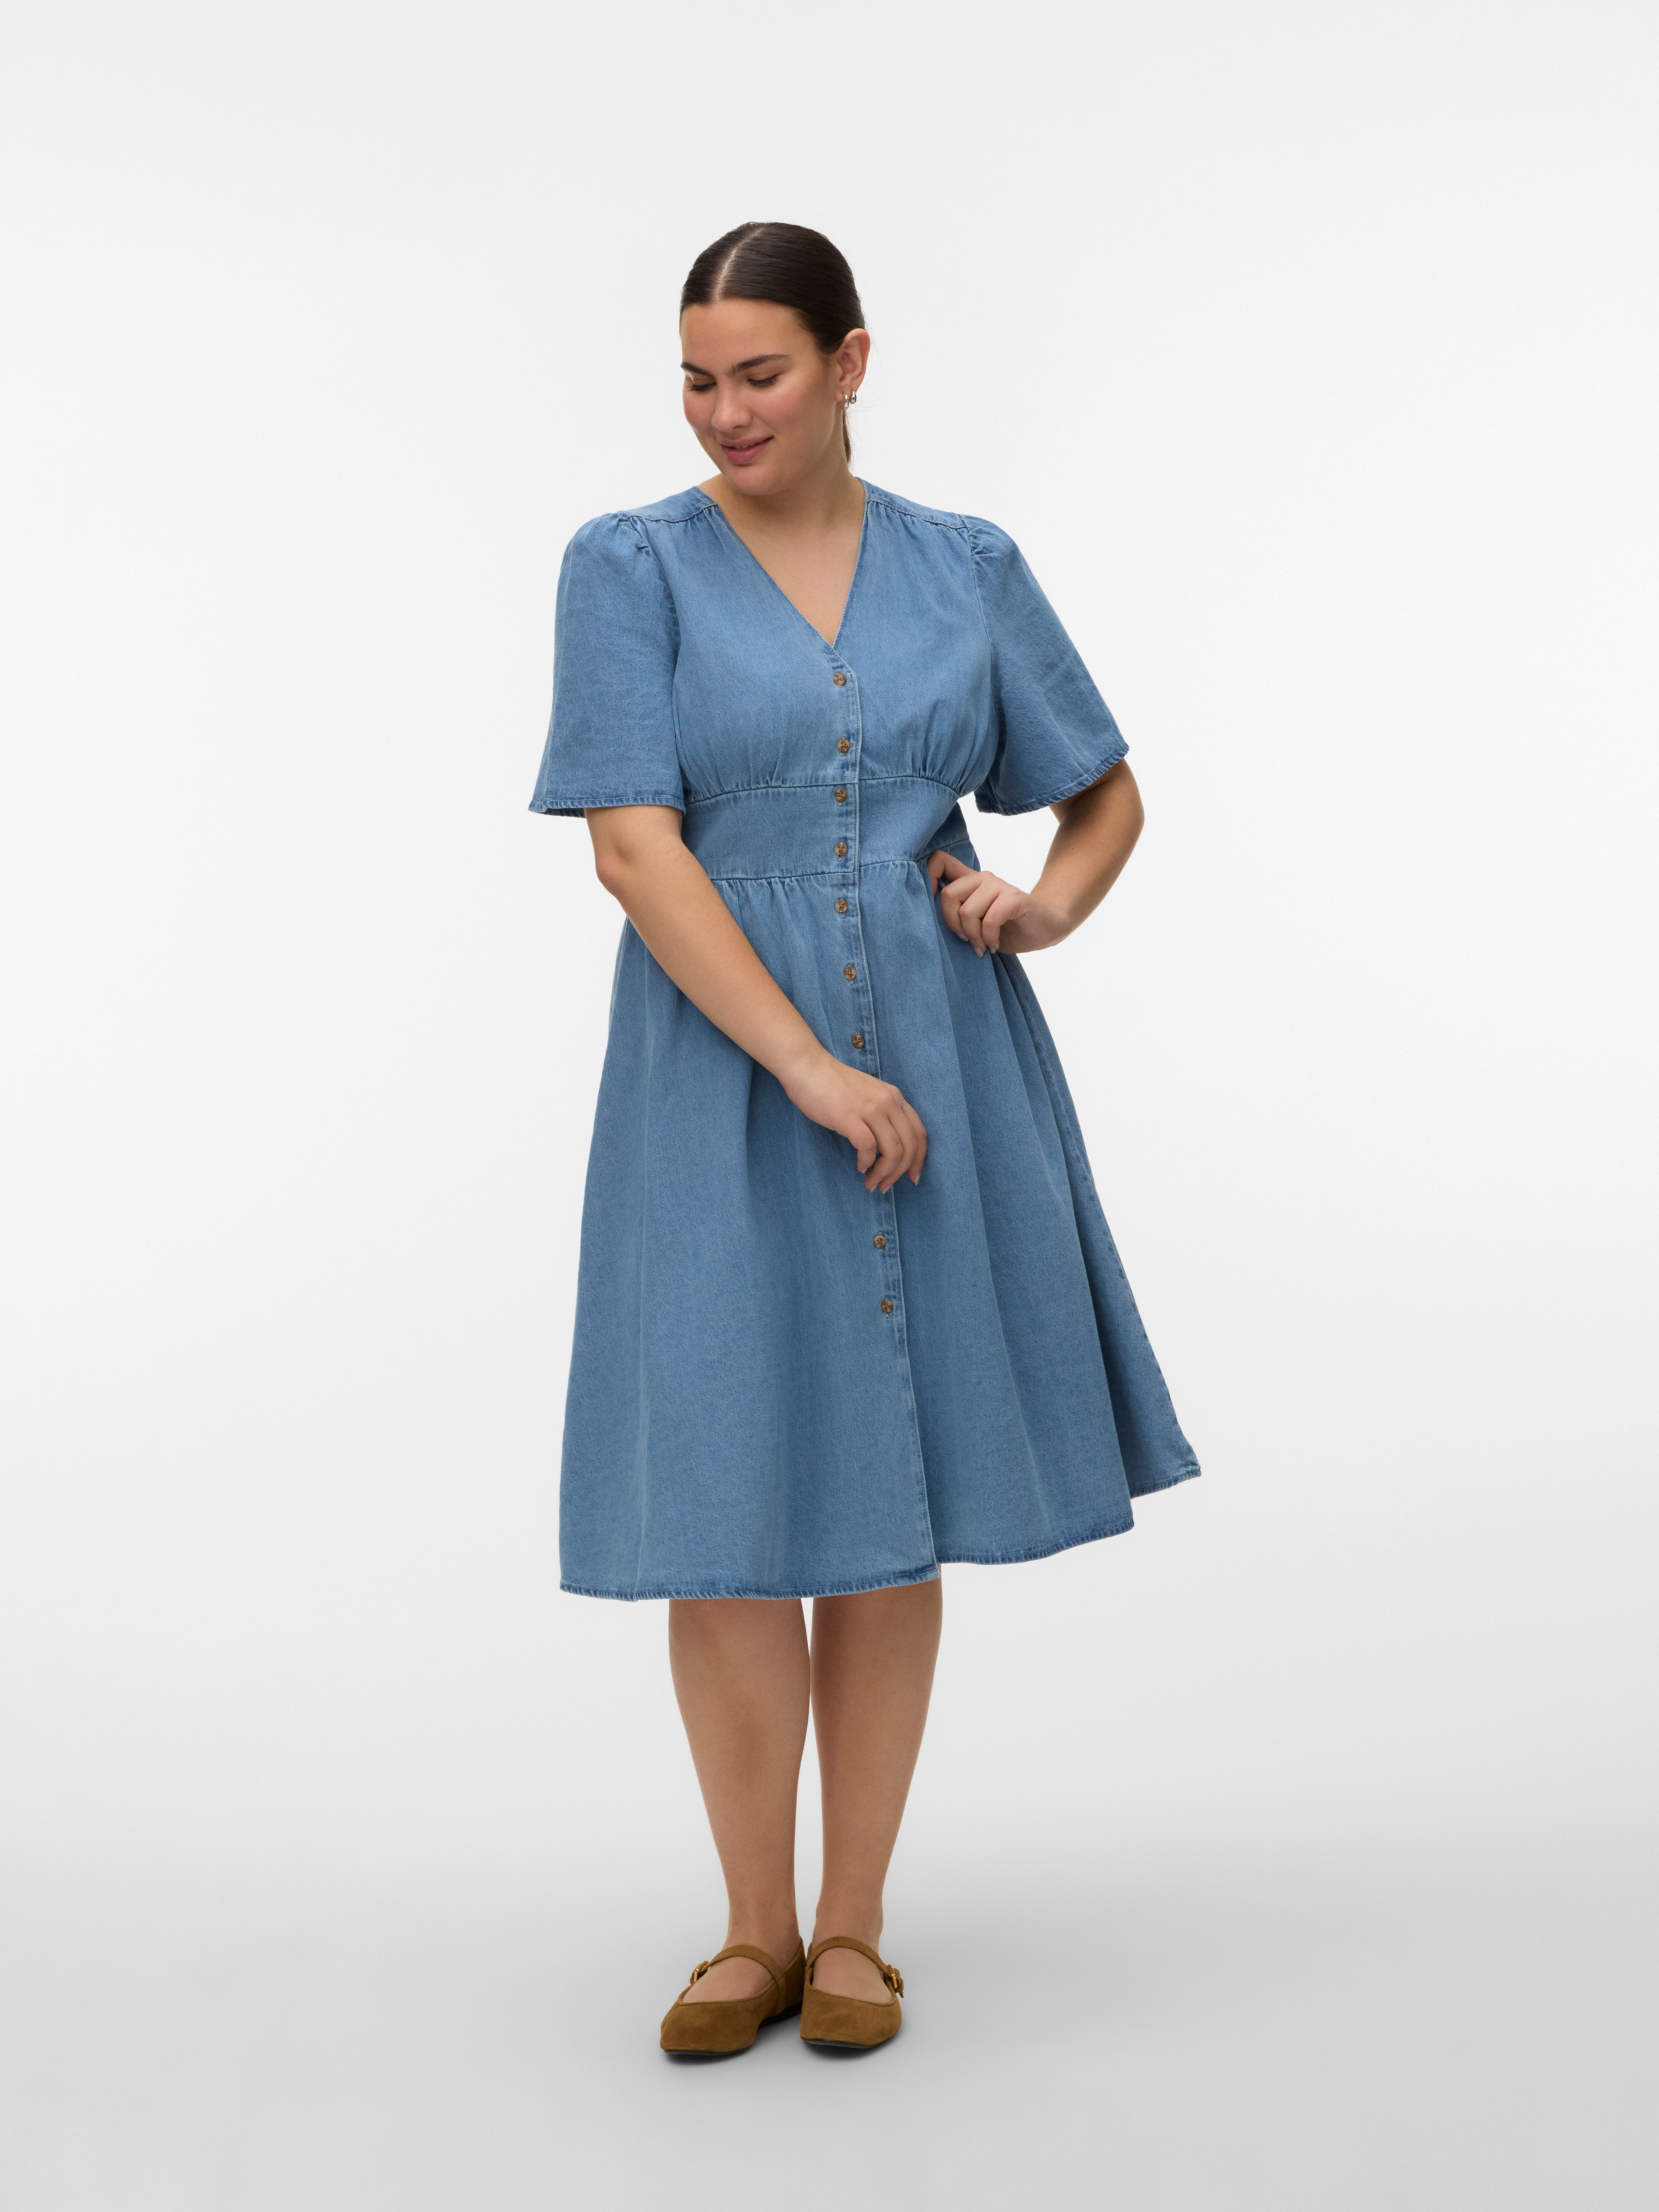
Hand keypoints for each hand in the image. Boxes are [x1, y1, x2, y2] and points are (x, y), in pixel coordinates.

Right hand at [781, 1050, 927, 1191]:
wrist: (808, 1067)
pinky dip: (866, 1162)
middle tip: (886, 1186)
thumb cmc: (833, 1083)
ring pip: (893, 1151)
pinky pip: (868, 1148)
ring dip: (883, 1173)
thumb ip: (882, 1113)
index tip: (911, 1177)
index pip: (920, 1133)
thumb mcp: (869, 1093)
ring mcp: (871, 1109)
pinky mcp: (850, 1118)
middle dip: (901, 1172)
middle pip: (910, 1146)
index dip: (919, 1159)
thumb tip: (886, 1145)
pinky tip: (858, 1166)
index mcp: (895, 1097)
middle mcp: (888, 1102)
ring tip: (871, 1183)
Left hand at [926, 849, 1069, 955]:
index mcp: (969, 881)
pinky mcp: (1014, 897)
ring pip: (968, 911)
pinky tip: (994, 945)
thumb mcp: (974, 922)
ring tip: (982, 946)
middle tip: (966, 940)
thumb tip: (925, 920)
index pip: (939, 862)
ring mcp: (998, 885)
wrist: (1043, 929)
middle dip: (953, 925)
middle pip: (948, 894)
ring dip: (973, 936)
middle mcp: (982, 878)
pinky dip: (989, 939)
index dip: (927, 878)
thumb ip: (956, 913)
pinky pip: (989, 921)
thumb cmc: (1005, 928)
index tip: (929, 904)